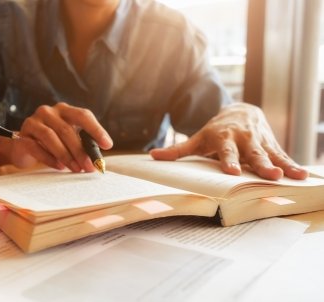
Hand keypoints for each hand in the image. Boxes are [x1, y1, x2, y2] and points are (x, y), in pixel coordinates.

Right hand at [11, 102, 112, 171]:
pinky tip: (60, 167)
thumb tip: (98, 160)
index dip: (96, 130)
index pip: (83, 115)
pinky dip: (50, 158)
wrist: (22, 148)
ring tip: (76, 169)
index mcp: (64, 110)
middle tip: (89, 166)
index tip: (107, 145)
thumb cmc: (51, 144)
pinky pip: (36, 147)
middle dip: (80, 150)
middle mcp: (48, 112)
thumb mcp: (68, 141)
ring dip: (66, 155)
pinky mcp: (22, 136)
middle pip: (67, 129)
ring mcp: (33, 122)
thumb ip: (82, 145)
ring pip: (51, 137)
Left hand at [149, 102, 307, 179]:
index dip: (228, 161)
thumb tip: (152, 156)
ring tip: (289, 176)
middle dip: (260, 164)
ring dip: (280, 165)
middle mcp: (244, 139)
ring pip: (270, 154)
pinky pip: (282, 156)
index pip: (225, 151)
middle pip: (252, 153)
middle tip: (268, 175)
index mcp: (224, 138)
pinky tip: (302, 176)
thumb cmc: (215, 131)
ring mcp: (259, 141)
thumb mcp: (197, 138)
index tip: (231, 171)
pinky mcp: (271, 144)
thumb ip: (178, 150)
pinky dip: (292, 165)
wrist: (240, 111)